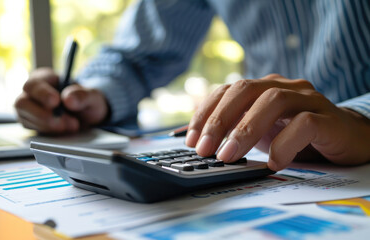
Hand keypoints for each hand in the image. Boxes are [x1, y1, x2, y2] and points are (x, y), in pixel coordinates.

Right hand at [14, 68, 108, 133]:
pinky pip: (32, 130)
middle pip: (22, 103)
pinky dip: (48, 132)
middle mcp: (31, 93)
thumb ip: (83, 95)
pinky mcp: (31, 124)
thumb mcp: (91, 96)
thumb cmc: (85, 101)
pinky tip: (63, 130)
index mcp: (44, 78)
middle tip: (62, 123)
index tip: (56, 102)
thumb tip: (68, 99)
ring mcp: (28, 110)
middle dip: (42, 115)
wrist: (86, 116)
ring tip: (70, 126)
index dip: (42, 94)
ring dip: (47, 126)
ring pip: (25, 119)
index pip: (34, 84)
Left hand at [185, 74, 369, 170]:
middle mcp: (284, 87)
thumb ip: (236, 129)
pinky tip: (274, 162)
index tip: (191, 138)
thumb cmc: (297, 135)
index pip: (228, 90)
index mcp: (264, 87)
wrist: (347, 138)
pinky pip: (305, 124)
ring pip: (273, 101)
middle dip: (219, 120)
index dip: (206, 112)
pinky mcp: (328, 118)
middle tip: (204, 150)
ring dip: (245, 130)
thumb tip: (200, 141)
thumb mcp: (261, 131)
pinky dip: (284, 143)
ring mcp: (308, 99)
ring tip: (229, 156)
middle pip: (245, 89)